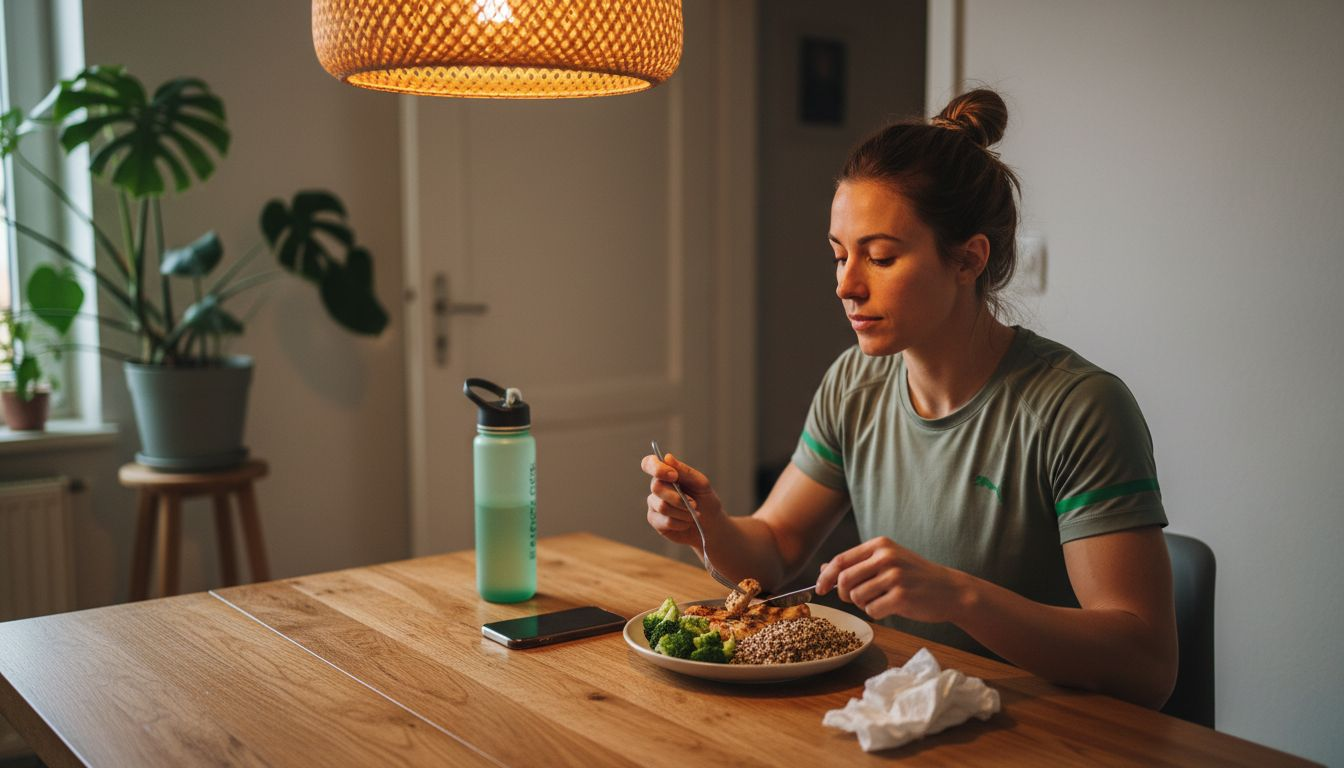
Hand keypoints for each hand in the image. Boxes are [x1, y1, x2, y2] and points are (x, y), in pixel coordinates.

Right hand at [640, 452, 723, 548]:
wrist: (710, 524)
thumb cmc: (705, 500)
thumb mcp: (701, 484)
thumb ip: (684, 471)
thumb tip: (667, 457)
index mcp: (666, 473)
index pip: (649, 463)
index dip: (656, 468)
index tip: (673, 475)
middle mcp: (657, 487)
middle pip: (657, 487)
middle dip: (678, 497)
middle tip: (694, 504)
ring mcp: (653, 504)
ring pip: (662, 506)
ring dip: (683, 512)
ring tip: (693, 514)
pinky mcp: (654, 520)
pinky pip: (665, 521)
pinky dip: (681, 523)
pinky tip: (686, 523)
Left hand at [816, 536, 970, 623]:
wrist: (950, 590)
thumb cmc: (915, 577)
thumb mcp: (887, 562)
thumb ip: (857, 564)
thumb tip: (823, 569)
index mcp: (880, 545)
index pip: (840, 560)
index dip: (825, 577)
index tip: (819, 589)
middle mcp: (886, 557)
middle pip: (844, 580)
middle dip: (843, 594)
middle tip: (855, 598)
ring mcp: (894, 576)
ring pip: (856, 597)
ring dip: (864, 604)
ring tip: (881, 599)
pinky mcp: (901, 596)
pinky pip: (872, 610)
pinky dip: (876, 613)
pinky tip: (891, 607)